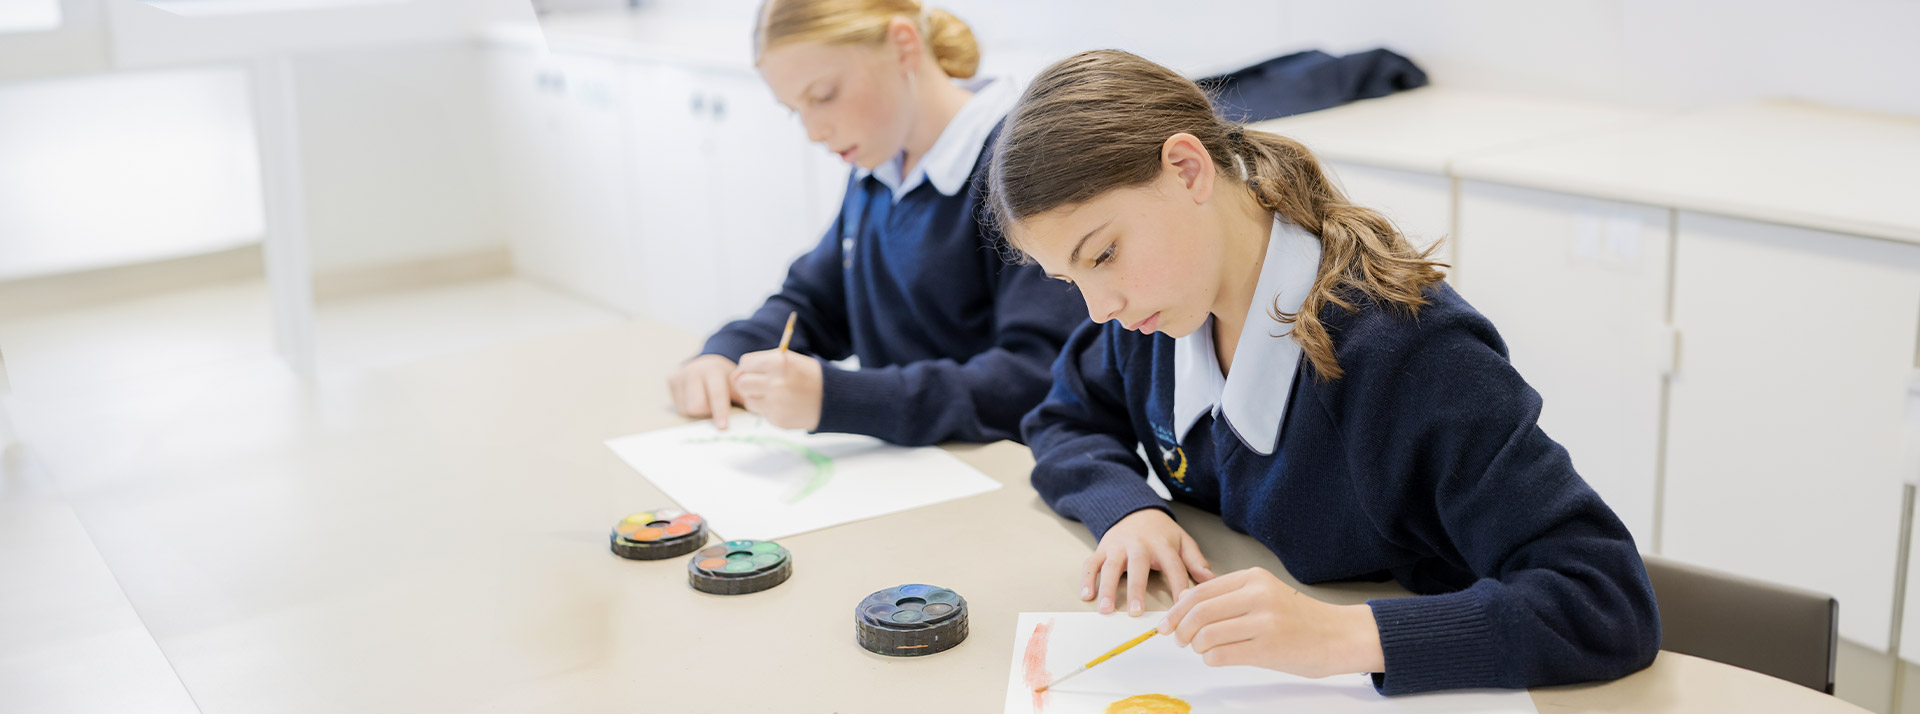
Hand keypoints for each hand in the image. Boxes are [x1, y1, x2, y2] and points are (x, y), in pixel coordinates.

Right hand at [668, 354, 742, 427]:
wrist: (708, 362)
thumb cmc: (725, 378)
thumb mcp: (736, 383)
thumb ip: (743, 396)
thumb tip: (757, 412)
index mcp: (713, 369)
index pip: (716, 394)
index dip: (720, 412)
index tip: (723, 427)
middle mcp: (694, 370)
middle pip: (697, 405)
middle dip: (707, 412)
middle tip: (715, 409)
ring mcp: (680, 374)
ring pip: (686, 408)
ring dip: (698, 412)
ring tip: (706, 401)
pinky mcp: (671, 379)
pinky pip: (679, 406)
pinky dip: (688, 407)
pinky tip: (695, 397)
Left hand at [730, 348, 823, 430]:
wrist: (832, 400)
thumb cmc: (807, 376)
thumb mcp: (789, 359)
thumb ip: (762, 361)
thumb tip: (736, 375)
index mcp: (778, 362)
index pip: (745, 363)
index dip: (748, 368)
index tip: (757, 371)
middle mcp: (775, 382)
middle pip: (741, 383)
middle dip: (748, 384)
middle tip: (761, 385)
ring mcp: (776, 403)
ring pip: (748, 401)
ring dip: (757, 398)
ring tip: (775, 395)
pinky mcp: (777, 419)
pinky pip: (761, 414)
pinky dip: (769, 410)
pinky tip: (784, 405)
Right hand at [1083, 508, 1215, 616]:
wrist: (1135, 509)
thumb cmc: (1161, 532)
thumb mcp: (1182, 541)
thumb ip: (1196, 562)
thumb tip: (1212, 582)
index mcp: (1162, 545)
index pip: (1173, 567)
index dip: (1179, 586)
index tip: (1182, 606)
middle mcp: (1138, 545)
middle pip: (1137, 567)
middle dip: (1136, 589)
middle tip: (1135, 612)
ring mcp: (1117, 546)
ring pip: (1110, 566)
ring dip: (1106, 587)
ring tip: (1105, 609)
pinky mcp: (1102, 548)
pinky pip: (1091, 563)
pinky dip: (1087, 579)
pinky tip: (1086, 596)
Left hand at [1156, 567, 1384, 678]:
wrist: (1339, 636)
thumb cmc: (1299, 619)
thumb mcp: (1264, 594)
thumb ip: (1227, 596)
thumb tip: (1184, 601)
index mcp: (1254, 577)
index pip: (1200, 591)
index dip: (1177, 610)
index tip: (1166, 623)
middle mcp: (1258, 595)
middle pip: (1199, 612)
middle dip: (1180, 629)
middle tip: (1178, 640)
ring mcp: (1264, 622)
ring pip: (1207, 635)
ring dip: (1196, 647)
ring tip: (1202, 650)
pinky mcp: (1268, 648)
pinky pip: (1222, 655)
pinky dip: (1211, 659)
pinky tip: (1217, 658)